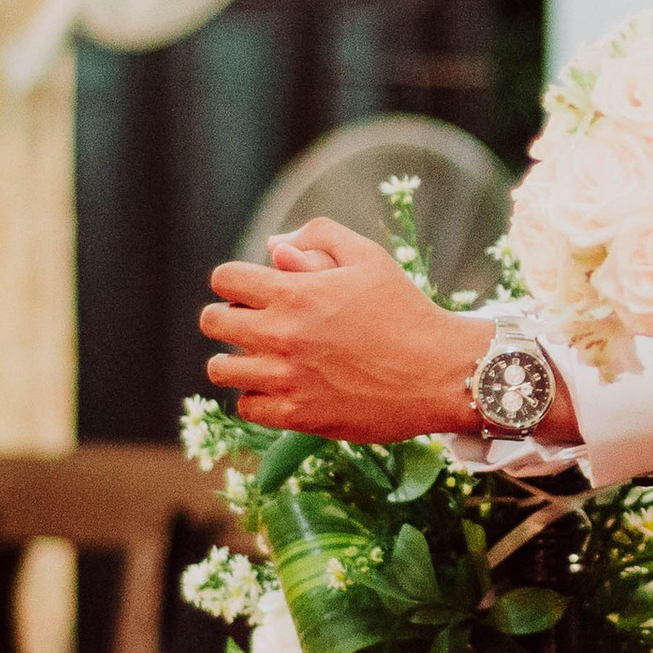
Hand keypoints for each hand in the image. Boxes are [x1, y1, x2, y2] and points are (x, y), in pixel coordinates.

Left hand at [200, 217, 490, 438]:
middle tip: (258, 324)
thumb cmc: (406, 311)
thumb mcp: (370, 257)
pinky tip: (280, 388)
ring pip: (220, 369)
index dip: (235, 281)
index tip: (254, 291)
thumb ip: (319, 236)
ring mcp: (286, 379)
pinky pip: (246, 407)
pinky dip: (256, 397)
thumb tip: (275, 246)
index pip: (224, 279)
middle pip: (212, 322)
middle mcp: (281, 335)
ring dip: (236, 359)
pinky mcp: (298, 415)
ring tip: (262, 358)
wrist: (440, 372)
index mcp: (293, 293)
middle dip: (229, 317)